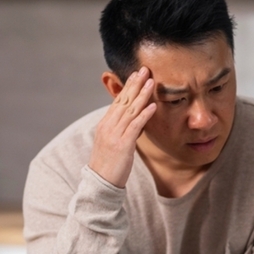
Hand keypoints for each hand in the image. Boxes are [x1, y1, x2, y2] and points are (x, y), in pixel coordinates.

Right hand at [90, 67, 157, 187]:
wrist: (101, 183)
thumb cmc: (109, 165)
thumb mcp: (113, 143)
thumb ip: (122, 129)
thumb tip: (134, 119)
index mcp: (105, 124)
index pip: (118, 101)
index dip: (128, 87)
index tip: (136, 75)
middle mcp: (108, 126)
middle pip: (123, 101)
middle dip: (134, 84)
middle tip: (144, 69)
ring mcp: (114, 135)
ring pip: (130, 110)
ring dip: (142, 95)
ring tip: (151, 82)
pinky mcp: (122, 145)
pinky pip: (135, 126)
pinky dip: (144, 115)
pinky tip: (153, 106)